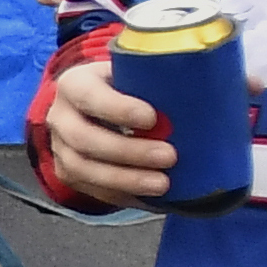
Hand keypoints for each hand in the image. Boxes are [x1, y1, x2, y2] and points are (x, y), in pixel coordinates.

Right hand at [42, 60, 179, 209]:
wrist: (97, 105)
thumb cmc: (127, 85)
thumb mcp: (135, 72)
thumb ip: (157, 79)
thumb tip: (207, 90)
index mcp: (75, 84)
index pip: (89, 96)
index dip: (118, 109)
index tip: (152, 118)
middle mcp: (59, 116)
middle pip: (83, 139)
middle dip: (128, 151)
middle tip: (169, 156)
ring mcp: (59, 148)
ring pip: (83, 169)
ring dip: (125, 179)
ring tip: (162, 184)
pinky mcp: (67, 173)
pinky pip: (91, 189)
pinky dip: (122, 194)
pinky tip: (149, 195)